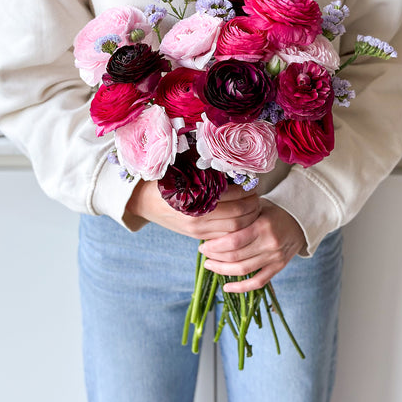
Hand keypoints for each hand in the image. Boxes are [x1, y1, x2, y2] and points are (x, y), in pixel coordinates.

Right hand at [126, 179, 260, 240]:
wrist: (143, 201)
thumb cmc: (165, 181)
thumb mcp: (184, 172)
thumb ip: (206, 172)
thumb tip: (232, 165)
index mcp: (196, 199)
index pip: (234, 199)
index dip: (248, 192)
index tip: (253, 184)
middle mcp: (198, 218)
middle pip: (239, 216)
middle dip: (253, 206)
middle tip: (258, 195)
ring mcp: (198, 230)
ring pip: (234, 229)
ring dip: (248, 219)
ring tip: (253, 206)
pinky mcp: (197, 236)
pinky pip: (224, 236)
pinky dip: (237, 229)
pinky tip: (241, 218)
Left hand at [199, 199, 305, 292]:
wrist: (301, 220)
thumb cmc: (274, 211)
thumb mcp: (257, 206)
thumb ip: (239, 216)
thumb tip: (212, 225)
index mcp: (262, 226)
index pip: (233, 241)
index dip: (215, 246)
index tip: (203, 245)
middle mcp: (269, 244)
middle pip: (235, 257)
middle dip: (215, 257)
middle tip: (203, 253)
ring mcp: (275, 258)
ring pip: (243, 271)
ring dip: (223, 270)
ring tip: (210, 265)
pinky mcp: (278, 267)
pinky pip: (258, 282)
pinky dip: (241, 288)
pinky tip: (226, 287)